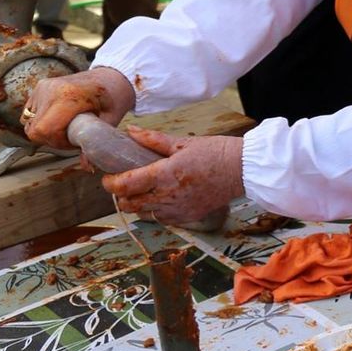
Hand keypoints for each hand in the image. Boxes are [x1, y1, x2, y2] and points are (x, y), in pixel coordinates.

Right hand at [23, 67, 135, 148]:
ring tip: (67, 128)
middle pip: (34, 129)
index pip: (44, 129)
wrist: (113, 74)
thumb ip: (97, 142)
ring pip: (29, 122)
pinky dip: (42, 121)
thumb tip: (88, 167)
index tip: (73, 143)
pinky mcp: (39, 88)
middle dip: (51, 140)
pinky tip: (60, 119)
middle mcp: (50, 90)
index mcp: (69, 95)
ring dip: (45, 131)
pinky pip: (30, 113)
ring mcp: (42, 87)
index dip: (56, 143)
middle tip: (71, 138)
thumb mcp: (112, 119)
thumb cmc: (115, 96)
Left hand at [103, 130, 243, 223]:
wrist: (242, 170)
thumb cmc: (215, 152)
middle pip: (129, 204)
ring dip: (138, 204)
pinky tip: (163, 199)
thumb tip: (130, 131)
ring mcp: (178, 209)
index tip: (109, 178)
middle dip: (120, 196)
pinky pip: (162, 218)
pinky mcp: (187, 217)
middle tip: (124, 184)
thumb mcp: (183, 142)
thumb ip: (153, 139)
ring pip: (143, 214)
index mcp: (164, 174)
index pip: (125, 185)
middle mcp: (168, 196)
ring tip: (144, 191)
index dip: (110, 183)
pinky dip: (156, 211)